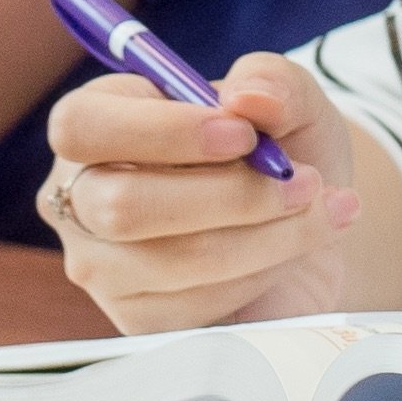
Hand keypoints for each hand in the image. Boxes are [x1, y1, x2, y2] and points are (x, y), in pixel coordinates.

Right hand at [42, 54, 372, 333]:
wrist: (308, 222)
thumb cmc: (282, 149)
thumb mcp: (291, 99)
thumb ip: (273, 83)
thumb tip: (249, 99)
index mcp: (99, 124)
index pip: (82, 127)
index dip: (161, 132)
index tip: (244, 135)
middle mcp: (84, 196)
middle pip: (123, 206)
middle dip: (233, 195)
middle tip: (304, 181)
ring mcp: (103, 265)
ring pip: (171, 259)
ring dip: (266, 236)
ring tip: (319, 211)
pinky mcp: (138, 317)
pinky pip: (197, 304)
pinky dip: (261, 275)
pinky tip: (292, 252)